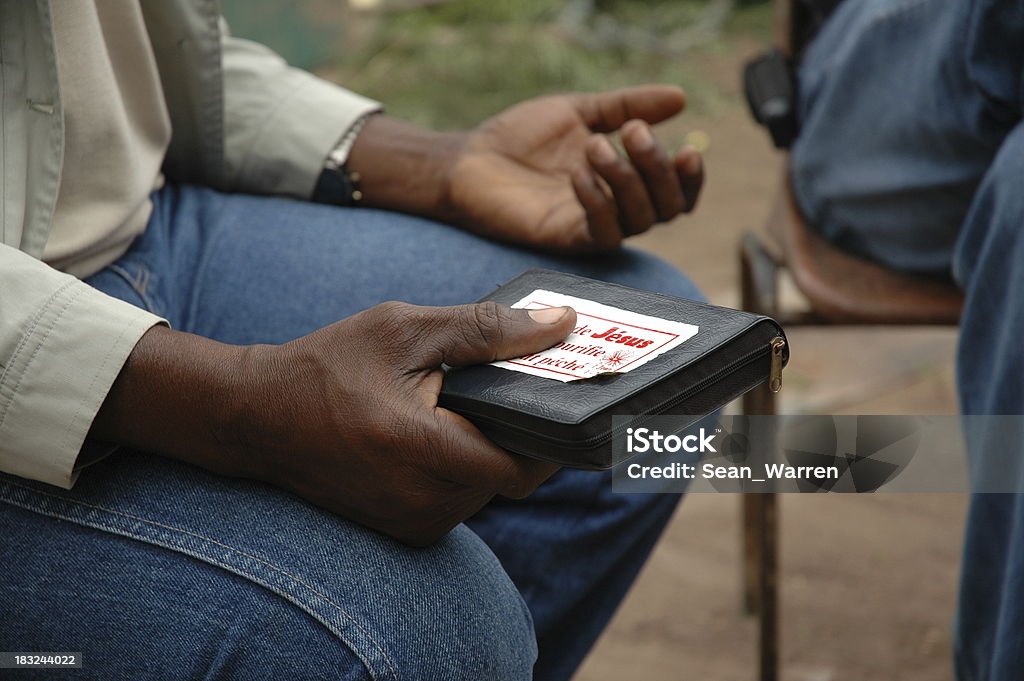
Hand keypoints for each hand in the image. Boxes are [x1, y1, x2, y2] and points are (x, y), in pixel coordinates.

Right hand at [92, 303, 576, 545]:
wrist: (259, 418)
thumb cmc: (328, 366)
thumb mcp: (406, 330)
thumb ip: (487, 330)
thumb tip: (561, 326)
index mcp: (424, 452)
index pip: (526, 465)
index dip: (552, 433)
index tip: (563, 395)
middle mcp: (423, 502)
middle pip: (511, 476)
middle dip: (521, 433)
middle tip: (519, 386)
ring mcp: (413, 523)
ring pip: (486, 488)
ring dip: (490, 448)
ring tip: (472, 402)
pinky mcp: (405, 529)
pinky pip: (459, 498)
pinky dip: (463, 465)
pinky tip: (444, 427)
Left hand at [348, 86, 702, 253]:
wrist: (470, 160)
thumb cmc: (521, 137)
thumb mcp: (579, 111)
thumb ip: (627, 106)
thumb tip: (680, 97)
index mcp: (624, 178)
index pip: (676, 192)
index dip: (690, 178)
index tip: (688, 149)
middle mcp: (616, 207)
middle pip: (667, 208)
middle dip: (658, 168)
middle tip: (632, 132)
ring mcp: (592, 225)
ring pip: (640, 220)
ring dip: (627, 180)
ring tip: (595, 145)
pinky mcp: (566, 239)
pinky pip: (603, 232)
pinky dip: (599, 202)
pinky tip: (579, 174)